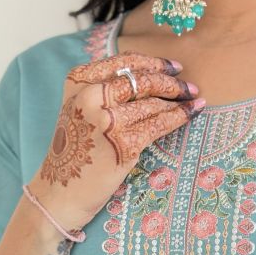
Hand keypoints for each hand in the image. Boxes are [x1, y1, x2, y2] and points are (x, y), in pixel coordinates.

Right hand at [27, 50, 205, 229]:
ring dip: (180, 101)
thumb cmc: (74, 154)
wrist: (60, 191)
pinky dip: (179, 118)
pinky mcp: (124, 144)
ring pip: (153, 103)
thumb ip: (102, 92)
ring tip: (195, 101)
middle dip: (172, 83)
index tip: (173, 67)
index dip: (154, 63)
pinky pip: (159, 124)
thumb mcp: (78, 111)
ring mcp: (108, 120)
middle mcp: (92, 97)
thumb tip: (147, 79)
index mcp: (79, 82)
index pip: (124, 63)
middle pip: (142, 80)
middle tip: (190, 87)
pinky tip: (191, 114)